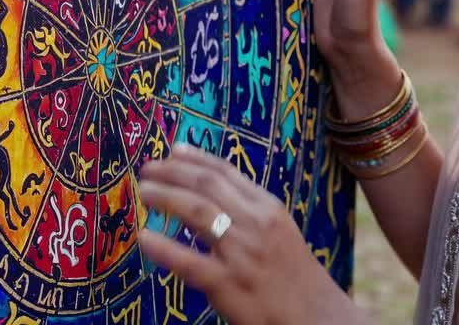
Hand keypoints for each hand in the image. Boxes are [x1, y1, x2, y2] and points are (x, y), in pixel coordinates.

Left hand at [138, 145, 364, 324]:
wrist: (314, 314)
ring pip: (197, 212)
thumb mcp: (278, 231)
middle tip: (147, 169)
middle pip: (207, 185)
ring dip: (165, 197)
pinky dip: (163, 247)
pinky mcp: (227, 284)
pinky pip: (188, 260)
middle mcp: (256, 224)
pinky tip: (144, 238)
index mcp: (268, 208)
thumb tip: (206, 190)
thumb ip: (247, 210)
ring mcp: (241, 253)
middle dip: (173, 172)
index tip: (172, 151)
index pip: (227, 172)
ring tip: (144, 191)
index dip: (196, 158)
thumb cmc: (292, 273)